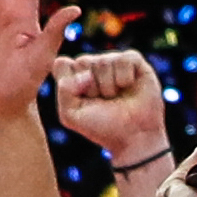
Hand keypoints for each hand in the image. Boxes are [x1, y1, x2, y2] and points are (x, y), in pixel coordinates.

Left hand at [51, 49, 169, 162]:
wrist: (133, 137)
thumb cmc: (102, 127)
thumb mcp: (71, 115)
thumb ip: (64, 89)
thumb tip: (85, 72)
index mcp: (75, 76)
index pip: (62, 64)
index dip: (70, 83)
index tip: (81, 101)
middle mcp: (93, 65)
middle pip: (82, 61)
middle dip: (91, 87)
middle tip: (102, 101)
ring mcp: (113, 61)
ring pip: (104, 62)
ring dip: (110, 87)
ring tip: (117, 97)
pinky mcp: (134, 61)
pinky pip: (124, 59)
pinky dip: (125, 78)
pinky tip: (129, 87)